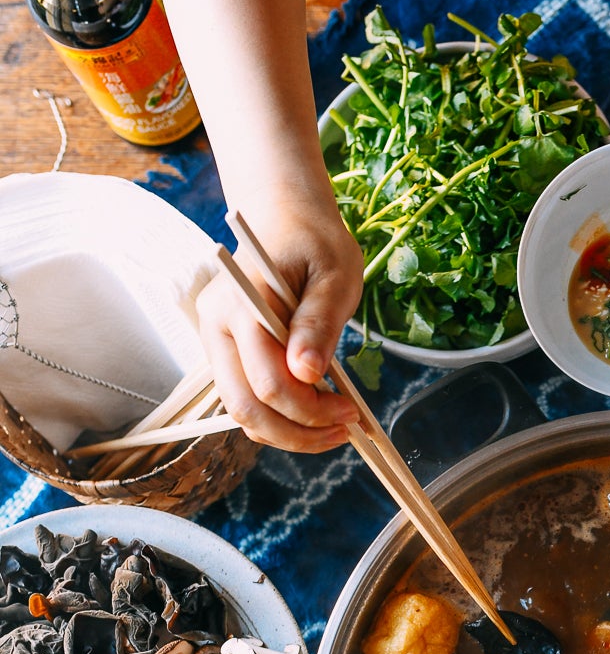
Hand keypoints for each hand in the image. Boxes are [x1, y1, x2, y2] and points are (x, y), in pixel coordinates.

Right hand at [197, 190, 363, 452]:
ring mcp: (215, 342)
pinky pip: (246, 399)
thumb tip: (306, 372)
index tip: (350, 412)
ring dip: (287, 432)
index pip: (267, 382)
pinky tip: (313, 412)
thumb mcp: (334, 275)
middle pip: (245, 407)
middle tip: (342, 429)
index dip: (310, 409)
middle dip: (296, 433)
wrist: (285, 220)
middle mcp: (215, 327)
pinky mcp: (226, 354)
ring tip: (332, 425)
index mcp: (241, 305)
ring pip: (242, 412)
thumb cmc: (315, 242)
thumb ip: (319, 322)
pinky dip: (278, 418)